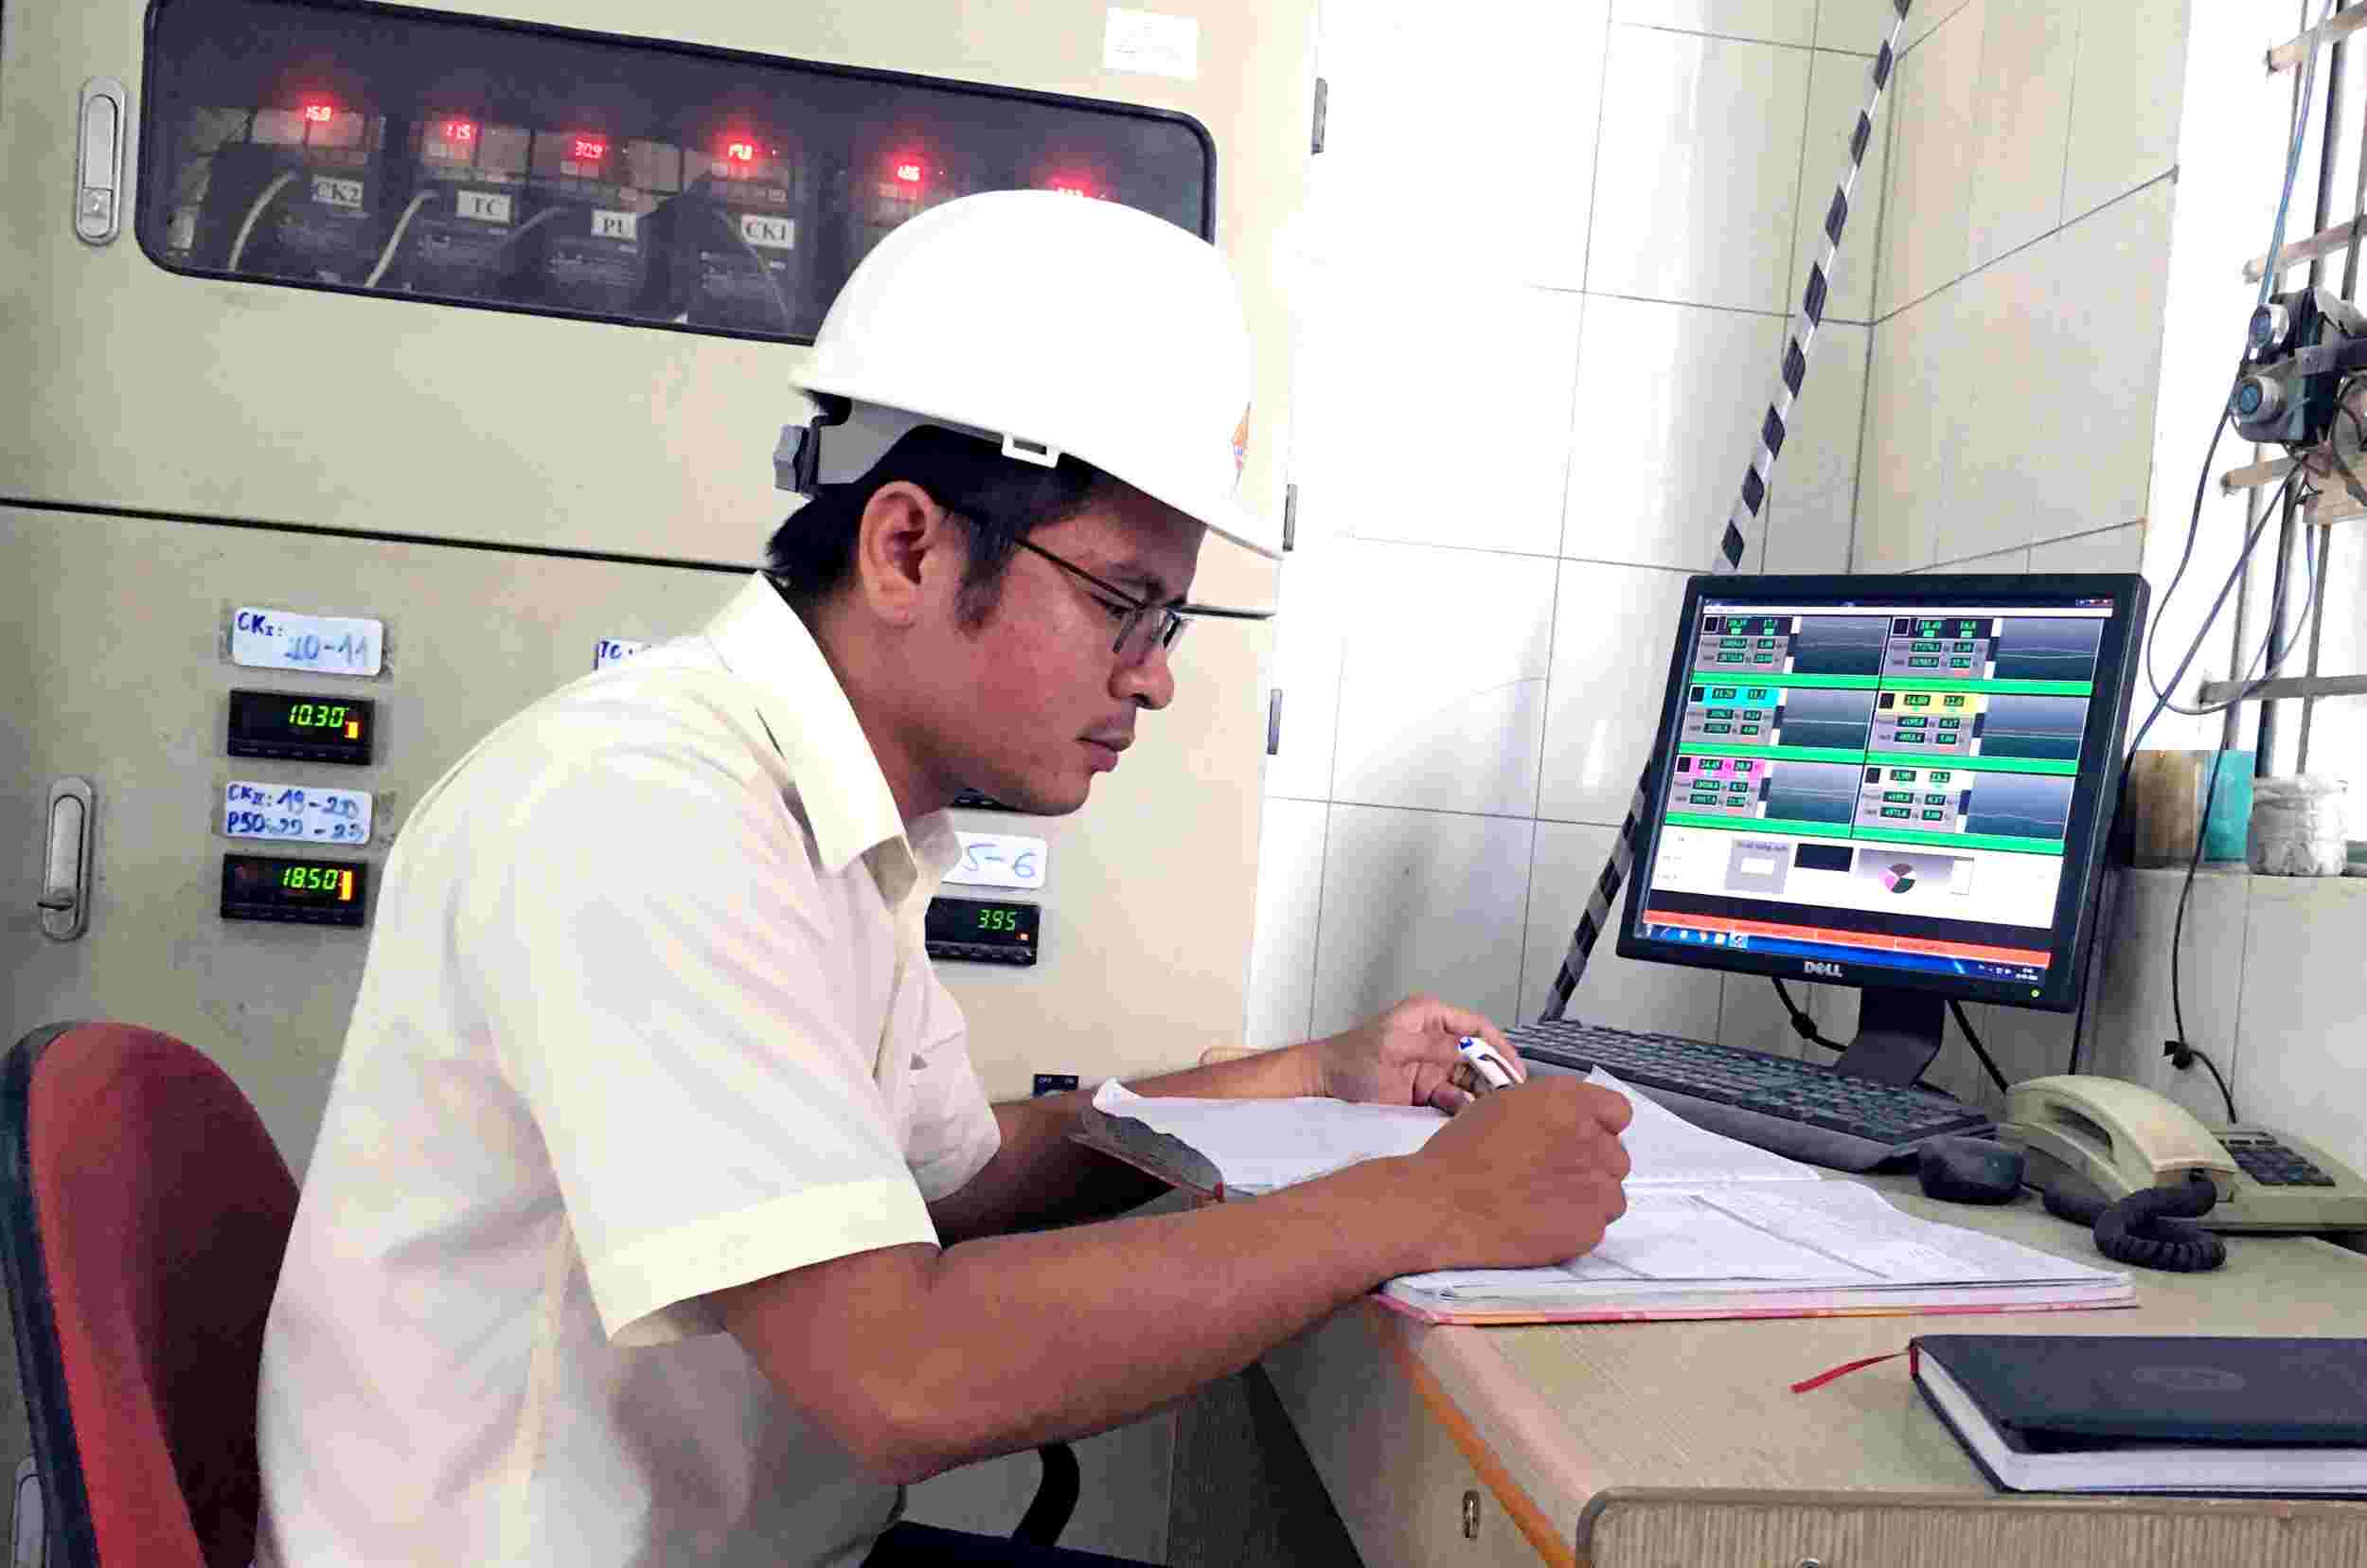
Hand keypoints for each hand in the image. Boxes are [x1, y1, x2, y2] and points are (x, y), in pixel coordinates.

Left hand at [1309, 994, 1528, 1112]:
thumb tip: (1467, 1047)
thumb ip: (1429, 1045)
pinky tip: (1472, 1118)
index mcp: (1431, 1017)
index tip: (1515, 1068)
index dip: (1499, 1046)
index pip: (1476, 1026)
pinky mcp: (1427, 1091)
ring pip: (1470, 1080)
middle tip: (1512, 1095)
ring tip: (1497, 1110)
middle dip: (1496, 1074)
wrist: (1326, 1083)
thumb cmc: (1353, 1057)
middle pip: (1479, 1055)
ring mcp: (1433, 1067)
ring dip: (1483, 1093)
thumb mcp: (1391, 1046)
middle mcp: (1437, 1040)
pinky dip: (1464, 1108)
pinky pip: (1454, 1099)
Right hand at [1400, 1079, 1632, 1271]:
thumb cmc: (1461, 1153)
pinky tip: (1541, 1223)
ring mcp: (1593, 1185)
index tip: (1578, 1139)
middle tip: (1551, 1176)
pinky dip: (1575, 1227)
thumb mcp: (1504, 1105)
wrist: (1440, 1203)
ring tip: (1545, 1202)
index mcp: (1566, 1101)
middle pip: (1617, 1155)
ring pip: (1612, 1193)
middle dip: (1590, 1165)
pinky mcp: (1588, 1227)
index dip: (1598, 1127)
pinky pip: (1597, 1225)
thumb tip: (1570, 1124)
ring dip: (1588, 1198)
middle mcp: (1588, 1138)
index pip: (1617, 1112)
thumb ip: (1549, 1109)